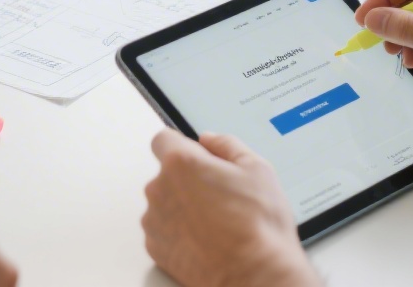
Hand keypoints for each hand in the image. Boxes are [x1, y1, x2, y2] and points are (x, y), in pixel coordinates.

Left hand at [142, 130, 318, 286]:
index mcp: (181, 163)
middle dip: (188, 180)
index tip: (197, 156)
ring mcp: (155, 221)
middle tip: (220, 195)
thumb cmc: (257, 226)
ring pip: (165, 203)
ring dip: (183, 207)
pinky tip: (207, 239)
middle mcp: (160, 189)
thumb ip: (227, 144)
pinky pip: (164, 230)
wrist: (255, 275)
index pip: (164, 139)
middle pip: (167, 174)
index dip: (183, 146)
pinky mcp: (156, 248)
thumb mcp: (257, 168)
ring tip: (217, 221)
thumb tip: (211, 140)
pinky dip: (180, 233)